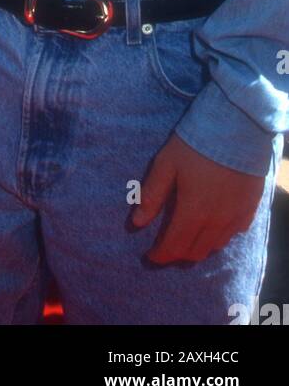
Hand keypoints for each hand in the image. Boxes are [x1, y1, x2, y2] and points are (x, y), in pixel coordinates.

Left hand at [133, 133, 265, 262]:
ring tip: (186, 239)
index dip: (160, 255)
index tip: (150, 256)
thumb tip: (136, 223)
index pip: (174, 246)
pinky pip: (233, 234)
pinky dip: (218, 237)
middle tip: (166, 249)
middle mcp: (216, 222)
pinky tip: (211, 226)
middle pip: (194, 251)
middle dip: (177, 255)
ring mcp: (235, 217)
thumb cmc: (196, 144)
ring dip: (197, 248)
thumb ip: (152, 195)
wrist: (237, 129)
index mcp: (192, 212)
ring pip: (214, 247)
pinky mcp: (249, 210)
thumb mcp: (166, 163)